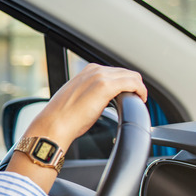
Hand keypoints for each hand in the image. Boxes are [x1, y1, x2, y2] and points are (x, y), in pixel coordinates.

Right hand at [8, 63, 146, 192]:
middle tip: (135, 100)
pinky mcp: (105, 87)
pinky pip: (133, 83)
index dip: (125, 83)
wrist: (54, 124)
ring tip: (138, 101)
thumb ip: (90, 94)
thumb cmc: (62, 117)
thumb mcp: (77, 98)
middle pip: (126, 72)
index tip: (128, 95)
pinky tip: (140, 100)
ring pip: (132, 76)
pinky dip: (140, 91)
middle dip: (133, 85)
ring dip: (138, 88)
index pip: (115, 72)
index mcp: (87, 72)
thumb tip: (99, 102)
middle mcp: (94, 71)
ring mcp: (100, 77)